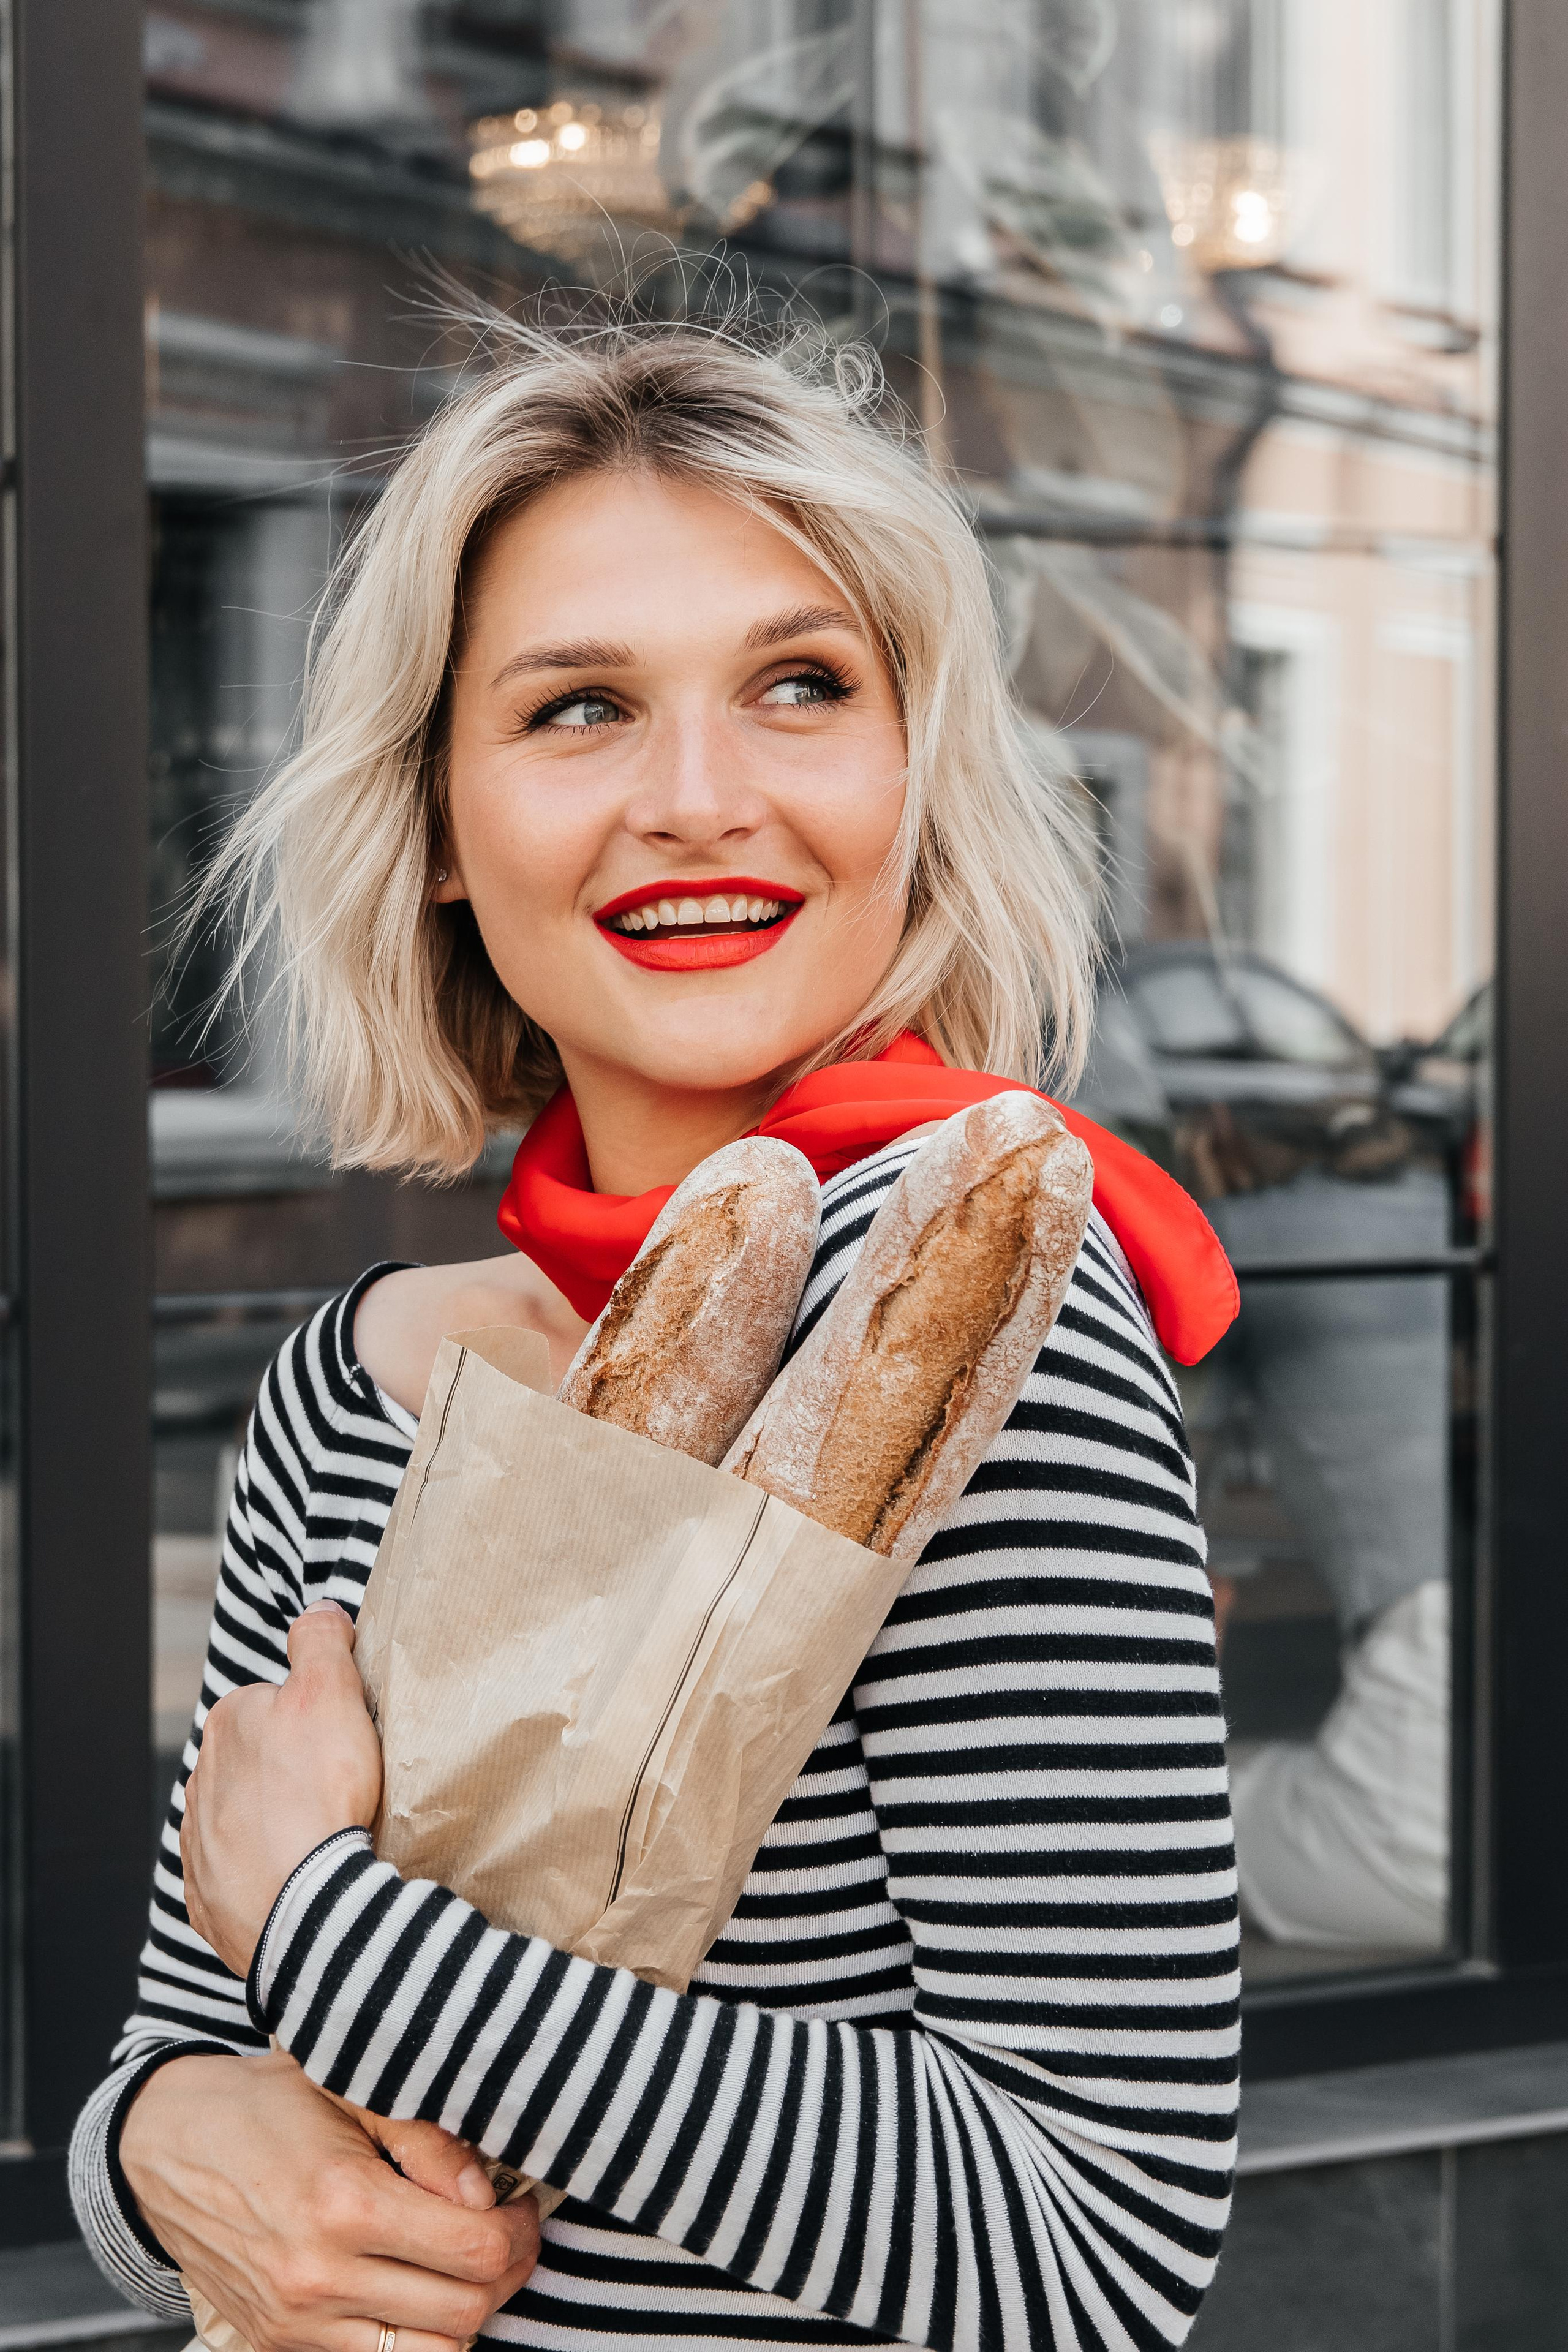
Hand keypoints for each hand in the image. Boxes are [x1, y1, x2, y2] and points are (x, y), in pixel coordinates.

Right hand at [120, 2049, 539, 2351]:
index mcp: (345, 2204)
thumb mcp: (350, 2090)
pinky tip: (418, 2289)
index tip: (520, 2202)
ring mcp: (295, 2323)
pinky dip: (411, 2338)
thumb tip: (487, 2195)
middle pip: (464, 2312)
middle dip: (505, 2273)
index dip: (518, 2229)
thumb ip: (428, 2140)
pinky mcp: (276, 2345)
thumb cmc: (266, 2106)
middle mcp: (319, 2277)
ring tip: (467, 2264)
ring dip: (464, 2314)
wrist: (167, 2147)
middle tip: (509, 2232)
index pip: (476, 2251)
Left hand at [184, 1603, 381, 1976]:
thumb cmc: (320, 1795)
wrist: (305, 1908)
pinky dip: (268, 1871)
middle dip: (295, 1769)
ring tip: (325, 1838)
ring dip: (279, 1820)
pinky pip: (240, 1872)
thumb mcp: (331, 1693)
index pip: (279, 1703)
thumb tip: (318, 1612)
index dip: (321, 1719)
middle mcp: (201, 1779)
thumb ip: (321, 1642)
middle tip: (342, 1790)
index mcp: (228, 1724)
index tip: (347, 1742)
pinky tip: (301, 1874)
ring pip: (247, 1815)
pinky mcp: (208, 1896)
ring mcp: (201, 1842)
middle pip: (262, 1759)